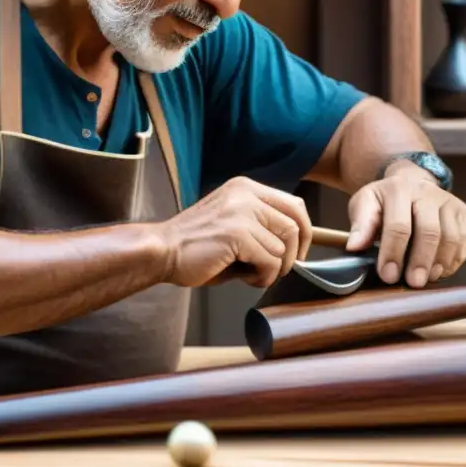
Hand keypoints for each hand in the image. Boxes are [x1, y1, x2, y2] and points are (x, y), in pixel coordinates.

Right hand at [156, 176, 312, 288]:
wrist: (161, 251)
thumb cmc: (196, 246)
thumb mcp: (232, 223)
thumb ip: (260, 226)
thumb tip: (295, 247)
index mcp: (245, 188)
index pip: (295, 205)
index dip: (304, 233)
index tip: (297, 254)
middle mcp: (246, 194)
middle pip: (295, 225)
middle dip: (294, 255)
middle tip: (279, 270)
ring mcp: (242, 213)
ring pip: (284, 248)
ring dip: (274, 269)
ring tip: (252, 274)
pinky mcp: (238, 235)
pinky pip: (271, 262)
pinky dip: (263, 277)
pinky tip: (246, 278)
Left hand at [345, 161, 465, 287]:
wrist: (409, 183)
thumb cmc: (384, 202)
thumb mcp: (365, 205)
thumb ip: (360, 225)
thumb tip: (354, 247)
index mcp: (398, 189)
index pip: (398, 225)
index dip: (393, 253)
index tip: (388, 275)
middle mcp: (427, 193)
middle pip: (430, 231)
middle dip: (420, 261)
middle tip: (413, 283)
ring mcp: (448, 201)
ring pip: (452, 237)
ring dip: (440, 263)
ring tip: (428, 279)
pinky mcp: (463, 212)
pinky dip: (455, 259)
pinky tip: (441, 271)